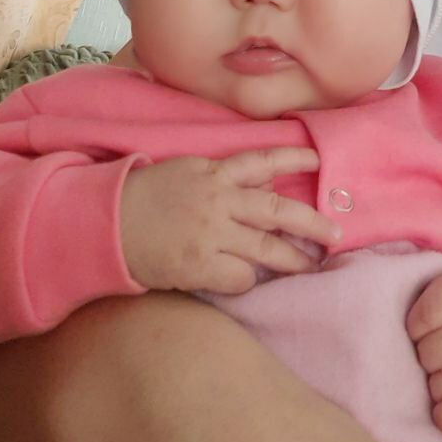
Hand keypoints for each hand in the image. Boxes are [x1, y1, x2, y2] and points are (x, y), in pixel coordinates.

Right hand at [120, 147, 340, 292]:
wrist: (105, 223)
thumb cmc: (144, 196)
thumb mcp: (186, 171)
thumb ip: (223, 177)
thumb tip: (262, 184)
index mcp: (214, 173)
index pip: (262, 162)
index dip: (294, 160)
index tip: (320, 161)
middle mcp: (218, 201)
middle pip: (278, 212)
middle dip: (312, 223)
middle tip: (336, 233)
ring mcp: (210, 235)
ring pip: (266, 250)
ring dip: (294, 260)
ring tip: (312, 266)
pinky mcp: (198, 266)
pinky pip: (239, 278)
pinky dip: (248, 280)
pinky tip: (249, 280)